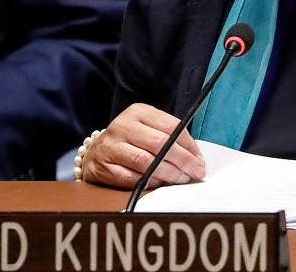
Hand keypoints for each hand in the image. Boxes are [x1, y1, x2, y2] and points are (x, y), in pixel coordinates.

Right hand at [79, 103, 205, 188]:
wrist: (95, 152)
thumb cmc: (130, 140)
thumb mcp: (149, 128)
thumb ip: (170, 137)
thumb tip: (196, 159)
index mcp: (139, 112)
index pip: (171, 126)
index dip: (189, 145)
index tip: (199, 160)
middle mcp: (123, 125)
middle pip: (160, 143)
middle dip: (182, 161)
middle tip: (195, 173)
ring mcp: (111, 146)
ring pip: (145, 161)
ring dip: (168, 173)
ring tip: (180, 179)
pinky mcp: (103, 166)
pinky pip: (130, 178)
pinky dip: (148, 182)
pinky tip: (159, 184)